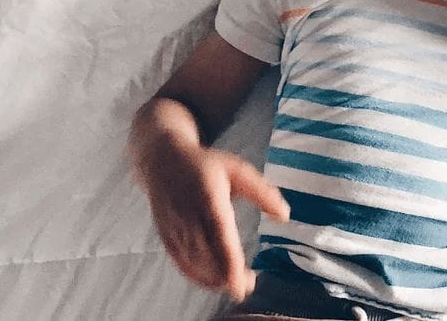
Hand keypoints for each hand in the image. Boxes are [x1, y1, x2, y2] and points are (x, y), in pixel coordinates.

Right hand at [138, 140, 288, 300]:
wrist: (162, 161)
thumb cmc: (207, 165)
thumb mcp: (238, 170)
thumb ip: (262, 193)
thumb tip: (284, 216)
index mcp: (208, 196)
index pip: (219, 233)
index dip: (229, 260)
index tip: (241, 281)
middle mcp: (188, 215)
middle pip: (206, 254)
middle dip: (226, 275)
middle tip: (249, 285)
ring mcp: (174, 228)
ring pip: (194, 261)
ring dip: (214, 278)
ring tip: (238, 284)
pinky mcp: (166, 236)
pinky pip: (181, 262)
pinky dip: (197, 276)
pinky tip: (215, 282)